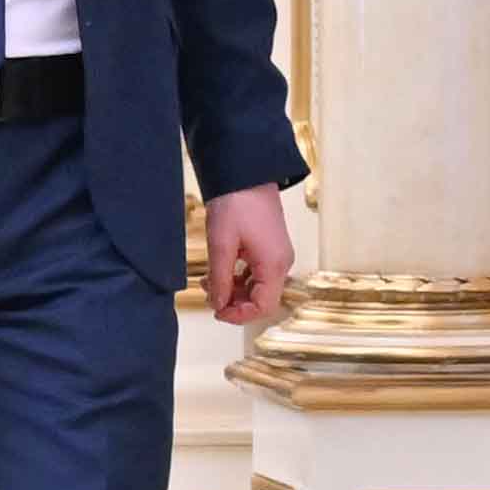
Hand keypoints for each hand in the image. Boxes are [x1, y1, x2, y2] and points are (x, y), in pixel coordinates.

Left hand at [204, 184, 293, 329]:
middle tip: (208, 294)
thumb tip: (219, 304)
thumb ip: (221, 279)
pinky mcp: (269, 248)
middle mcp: (281, 263)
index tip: (216, 312)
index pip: (264, 306)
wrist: (245, 174)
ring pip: (257, 287)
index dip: (239, 315)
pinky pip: (255, 273)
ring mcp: (276, 255)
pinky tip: (219, 271)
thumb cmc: (236, 204)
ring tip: (209, 281)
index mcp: (275, 264)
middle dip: (234, 302)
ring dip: (233, 289)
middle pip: (261, 299)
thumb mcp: (221, 244)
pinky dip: (237, 277)